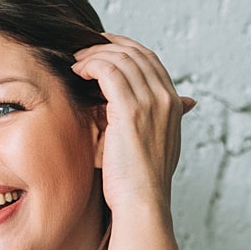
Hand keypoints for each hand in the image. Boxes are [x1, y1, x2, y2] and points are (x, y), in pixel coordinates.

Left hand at [71, 32, 194, 213]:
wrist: (143, 204)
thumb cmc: (139, 183)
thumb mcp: (152, 148)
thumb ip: (150, 124)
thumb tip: (143, 111)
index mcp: (174, 106)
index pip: (151, 61)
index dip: (125, 49)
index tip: (102, 48)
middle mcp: (166, 99)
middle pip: (137, 53)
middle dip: (108, 45)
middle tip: (84, 48)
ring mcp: (152, 103)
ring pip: (121, 58)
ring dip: (95, 54)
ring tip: (76, 62)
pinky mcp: (131, 110)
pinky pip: (108, 70)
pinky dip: (90, 64)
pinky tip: (77, 71)